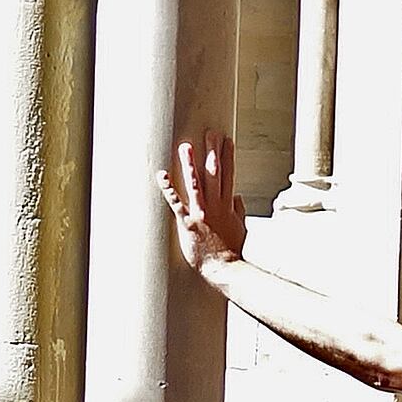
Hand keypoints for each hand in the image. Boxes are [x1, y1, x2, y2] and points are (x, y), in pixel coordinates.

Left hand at [160, 129, 251, 273]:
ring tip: (186, 147)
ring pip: (195, 184)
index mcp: (227, 205)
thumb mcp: (240, 227)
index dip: (227, 156)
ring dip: (190, 164)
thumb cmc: (232, 250)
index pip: (229, 174)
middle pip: (214, 173)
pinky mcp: (188, 224)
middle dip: (211, 152)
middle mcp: (215, 205)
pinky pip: (176, 203)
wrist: (224, 267)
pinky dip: (169, 189)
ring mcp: (202, 213)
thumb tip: (237, 197)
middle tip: (209, 133)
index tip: (227, 140)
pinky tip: (162, 175)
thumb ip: (238, 210)